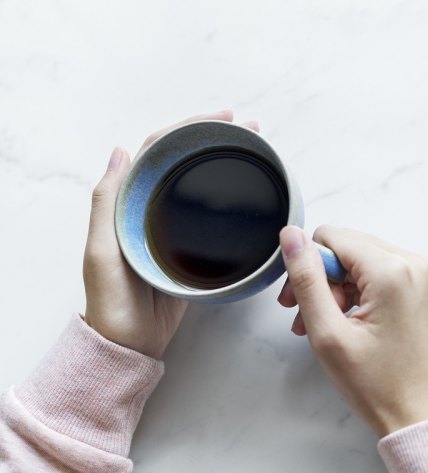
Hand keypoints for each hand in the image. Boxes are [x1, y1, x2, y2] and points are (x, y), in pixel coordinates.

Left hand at [83, 110, 259, 358]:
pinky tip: (250, 194)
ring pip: (200, 184)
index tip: (222, 118)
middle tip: (251, 130)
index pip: (159, 152)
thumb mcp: (102, 249)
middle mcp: (153, 207)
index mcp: (130, 202)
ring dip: (226, 164)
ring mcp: (174, 227)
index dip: (188, 128)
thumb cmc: (112, 299)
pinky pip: (212, 214)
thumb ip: (107, 202)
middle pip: (186, 162)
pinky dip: (230, 198)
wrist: (130, 343)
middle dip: (216, 140)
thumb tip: (121, 150)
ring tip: (258, 151)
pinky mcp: (193, 248)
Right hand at [278, 225, 427, 436]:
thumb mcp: (328, 333)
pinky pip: (375, 272)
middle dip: (320, 278)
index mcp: (392, 271)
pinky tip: (343, 321)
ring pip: (358, 259)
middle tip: (306, 317)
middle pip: (346, 246)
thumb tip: (291, 236)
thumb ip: (306, 279)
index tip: (298, 301)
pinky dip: (354, 292)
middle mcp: (412, 263)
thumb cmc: (377, 385)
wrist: (417, 414)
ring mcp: (418, 274)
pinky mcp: (418, 286)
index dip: (307, 266)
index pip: (332, 237)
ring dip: (334, 288)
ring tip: (324, 326)